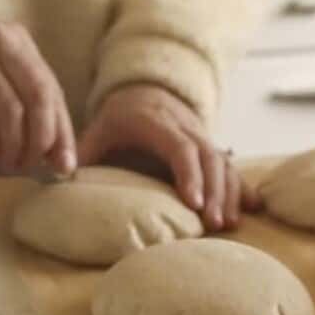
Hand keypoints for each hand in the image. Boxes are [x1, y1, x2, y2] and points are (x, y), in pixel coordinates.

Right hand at [0, 18, 75, 173]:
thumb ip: (25, 104)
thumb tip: (58, 155)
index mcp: (18, 41)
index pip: (52, 90)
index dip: (62, 132)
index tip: (64, 165)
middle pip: (38, 98)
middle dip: (40, 140)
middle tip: (30, 166)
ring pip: (9, 110)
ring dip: (12, 147)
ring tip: (6, 164)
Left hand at [78, 84, 259, 230]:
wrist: (146, 91)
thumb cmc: (119, 119)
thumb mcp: (98, 130)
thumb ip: (82, 154)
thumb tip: (60, 178)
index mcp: (158, 123)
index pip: (180, 148)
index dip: (189, 175)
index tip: (193, 202)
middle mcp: (187, 128)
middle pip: (209, 158)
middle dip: (215, 191)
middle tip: (214, 224)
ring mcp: (203, 137)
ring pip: (224, 163)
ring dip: (230, 193)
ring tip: (229, 224)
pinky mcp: (211, 148)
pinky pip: (232, 166)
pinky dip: (243, 186)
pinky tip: (254, 207)